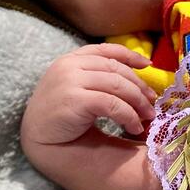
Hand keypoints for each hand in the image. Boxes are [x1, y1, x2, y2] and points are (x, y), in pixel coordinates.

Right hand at [21, 43, 155, 145]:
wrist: (37, 139)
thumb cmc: (60, 115)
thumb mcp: (78, 87)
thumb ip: (98, 76)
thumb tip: (137, 73)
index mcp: (70, 59)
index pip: (106, 50)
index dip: (130, 55)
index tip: (147, 65)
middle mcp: (69, 66)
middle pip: (116, 70)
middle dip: (139, 86)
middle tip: (152, 102)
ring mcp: (70, 81)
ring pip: (118, 86)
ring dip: (138, 103)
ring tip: (148, 117)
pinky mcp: (75, 100)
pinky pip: (112, 105)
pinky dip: (128, 116)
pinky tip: (133, 127)